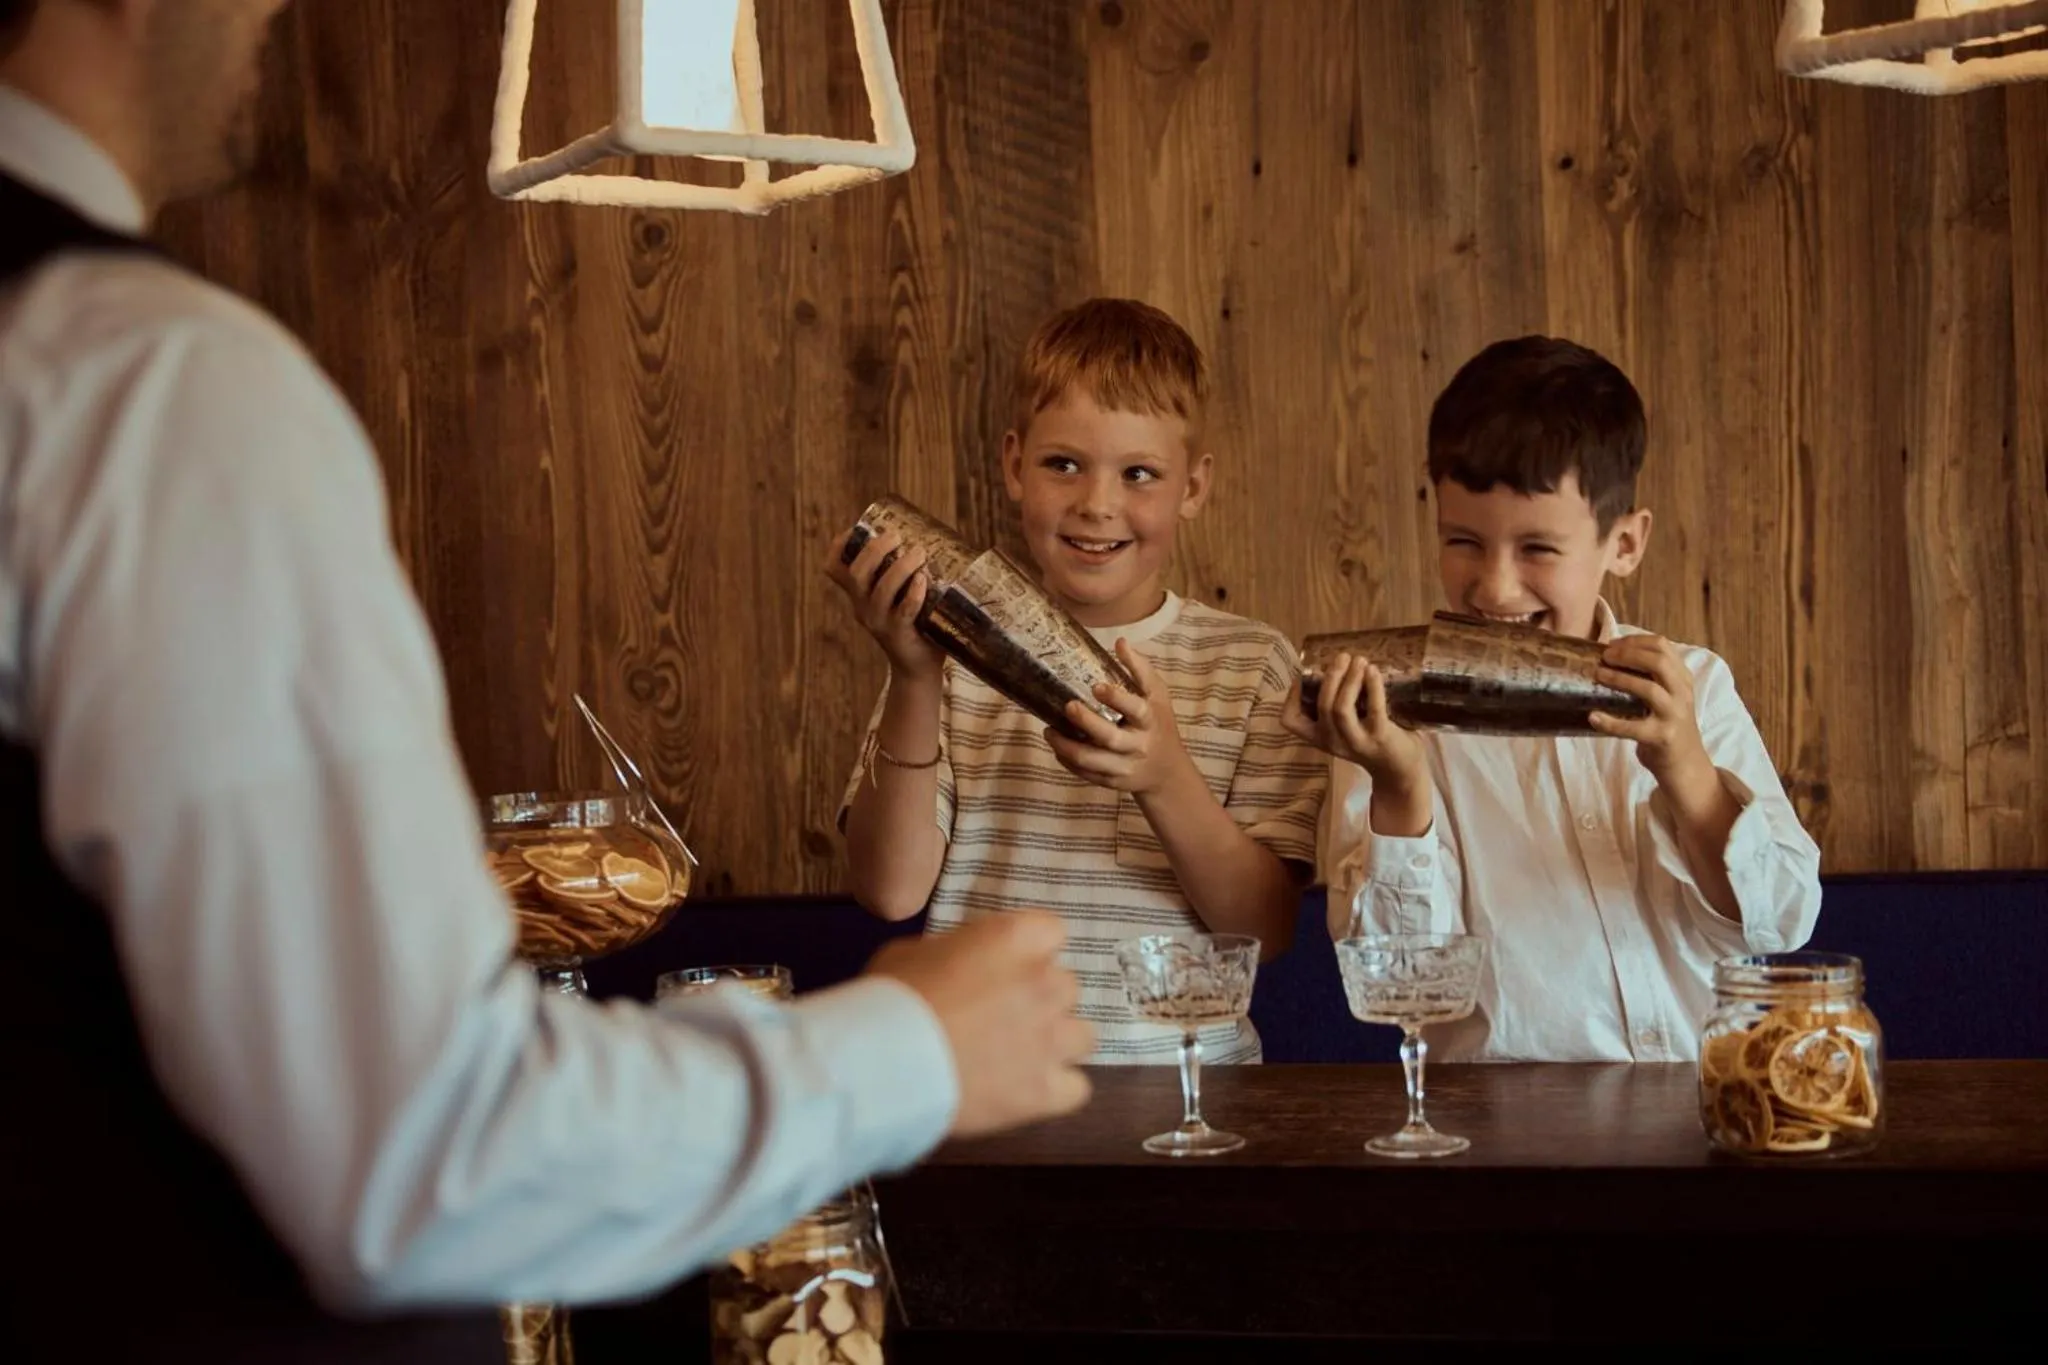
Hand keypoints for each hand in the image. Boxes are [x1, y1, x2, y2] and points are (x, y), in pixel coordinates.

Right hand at [825, 528, 943, 680]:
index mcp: (858, 594)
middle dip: (875, 550)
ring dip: (899, 568)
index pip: (834, 568)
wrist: (919, 666)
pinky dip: (912, 595)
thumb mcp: (898, 595)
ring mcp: (878, 622)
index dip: (839, 546)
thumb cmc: (914, 621)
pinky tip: (921, 580)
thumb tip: (932, 532)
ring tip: (918, 553)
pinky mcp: (898, 635)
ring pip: (880, 591)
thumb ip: (904, 571)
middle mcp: (862, 607)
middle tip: (897, 535)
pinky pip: (902, 612)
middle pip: (857, 574)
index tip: (857, 528)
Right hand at [866, 911, 1094, 1139]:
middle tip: (1002, 1016)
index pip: (1051, 932)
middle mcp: (1045, 984)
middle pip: (1066, 986)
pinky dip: (1055, 1090)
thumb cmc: (892, 998)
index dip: (1028, 950)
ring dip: (1056, 1043)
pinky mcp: (1047, 1090)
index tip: (1005, 966)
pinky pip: (1077, 1088)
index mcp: (1014, 939)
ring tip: (1020, 1058)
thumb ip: (956, 953)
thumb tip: (963, 966)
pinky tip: (1026, 1092)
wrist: (886, 1065)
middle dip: (1039, 998)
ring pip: (1083, 1036)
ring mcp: (1052, 1039)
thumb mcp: (915, 953)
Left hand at [1044, 639, 1192, 796]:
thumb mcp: (1158, 695)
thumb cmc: (1159, 724)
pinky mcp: (1112, 781)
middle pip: (1111, 738)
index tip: (1097, 686)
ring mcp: (1124, 766)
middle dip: (1087, 723)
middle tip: (1068, 706)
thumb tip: (1120, 642)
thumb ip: (1140, 669)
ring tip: (1049, 731)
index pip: (1136, 709)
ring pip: (1092, 761)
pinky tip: (1057, 747)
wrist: (1167, 770)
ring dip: (1067, 746)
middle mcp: (1138, 745)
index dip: (1117, 698)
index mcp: (1150, 720)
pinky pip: (1086, 774)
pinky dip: (1067, 761)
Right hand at [1281, 651, 1425, 792]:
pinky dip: (1372, 686)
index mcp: (1319, 737)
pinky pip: (1373, 709)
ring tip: (1359, 660)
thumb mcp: (1345, 729)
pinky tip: (1373, 671)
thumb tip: (1335, 667)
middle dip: (1331, 676)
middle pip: (1322, 705)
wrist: (1399, 770)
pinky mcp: (1380, 737)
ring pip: (1341, 708)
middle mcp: (1332, 742)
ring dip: (1349, 680)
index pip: (1291, 720)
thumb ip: (1336, 705)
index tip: (1306, 676)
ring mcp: (1356, 741)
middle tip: (1342, 657)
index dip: (1292, 695)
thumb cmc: (1371, 741)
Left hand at [1590, 634, 1712, 788]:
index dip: (1635, 641)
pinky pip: (1632, 728)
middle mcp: (1682, 693)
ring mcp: (1674, 715)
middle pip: (1659, 662)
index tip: (1612, 644)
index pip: (1663, 646)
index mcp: (1682, 679)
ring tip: (1598, 675)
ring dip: (1619, 679)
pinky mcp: (1662, 737)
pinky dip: (1610, 722)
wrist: (1686, 764)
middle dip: (1628, 654)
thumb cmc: (1668, 725)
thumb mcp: (1668, 696)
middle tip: (1604, 657)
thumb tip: (1610, 657)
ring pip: (1648, 689)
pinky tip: (1593, 717)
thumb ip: (1651, 677)